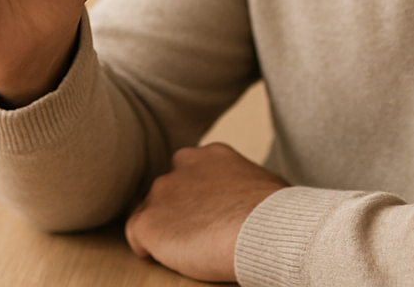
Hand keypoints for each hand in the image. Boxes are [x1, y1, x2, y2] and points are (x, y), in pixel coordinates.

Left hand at [125, 143, 287, 282]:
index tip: (207, 216)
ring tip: (187, 250)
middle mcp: (181, 166)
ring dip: (164, 229)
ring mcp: (161, 192)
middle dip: (178, 211)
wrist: (263, 227)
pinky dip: (147, 248)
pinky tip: (166, 257)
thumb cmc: (277, 213)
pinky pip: (137, 236)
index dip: (196, 197)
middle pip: (168, 190)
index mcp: (210, 155)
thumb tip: (255, 201)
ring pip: (150, 211)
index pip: (190, 172)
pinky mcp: (148, 221)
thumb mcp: (264, 184)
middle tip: (196, 235)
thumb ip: (245, 186)